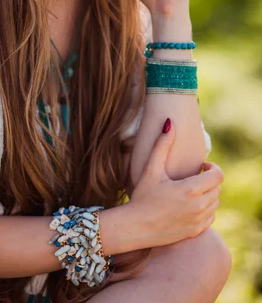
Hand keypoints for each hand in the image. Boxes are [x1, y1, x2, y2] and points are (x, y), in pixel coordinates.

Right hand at [122, 119, 222, 248]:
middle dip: (208, 180)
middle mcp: (198, 206)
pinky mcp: (195, 231)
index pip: (218, 175)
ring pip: (215, 202)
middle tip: (193, 177)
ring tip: (191, 190)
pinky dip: (205, 209)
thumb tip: (169, 122)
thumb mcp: (151, 169)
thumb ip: (162, 145)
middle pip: (217, 188)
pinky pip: (211, 217)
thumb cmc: (142, 196)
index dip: (212, 167)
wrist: (135, 227)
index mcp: (190, 189)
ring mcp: (198, 221)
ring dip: (208, 194)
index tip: (201, 166)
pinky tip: (189, 205)